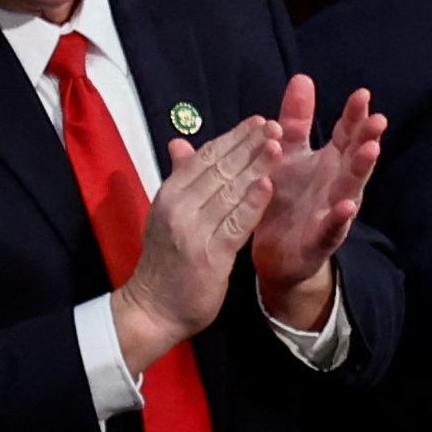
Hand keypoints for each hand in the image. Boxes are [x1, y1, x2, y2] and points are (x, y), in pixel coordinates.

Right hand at [110, 114, 273, 378]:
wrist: (153, 310)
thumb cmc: (164, 263)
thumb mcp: (165, 215)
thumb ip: (179, 179)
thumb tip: (179, 144)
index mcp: (169, 194)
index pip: (205, 157)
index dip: (233, 137)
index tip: (258, 122)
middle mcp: (179, 208)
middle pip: (220, 169)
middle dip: (249, 145)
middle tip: (275, 125)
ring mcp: (193, 231)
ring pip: (230, 191)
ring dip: (256, 166)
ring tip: (278, 145)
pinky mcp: (210, 255)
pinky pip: (236, 224)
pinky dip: (252, 204)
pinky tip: (268, 186)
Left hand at [247, 75, 382, 328]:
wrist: (276, 254)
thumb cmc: (287, 198)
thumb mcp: (289, 155)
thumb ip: (296, 120)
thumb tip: (302, 78)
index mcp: (330, 161)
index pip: (347, 133)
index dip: (355, 115)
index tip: (362, 94)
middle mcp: (337, 184)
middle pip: (355, 157)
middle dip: (367, 138)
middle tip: (378, 119)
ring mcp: (332, 212)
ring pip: (350, 189)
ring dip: (361, 170)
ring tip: (370, 151)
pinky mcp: (319, 240)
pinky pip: (331, 228)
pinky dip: (339, 218)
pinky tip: (346, 207)